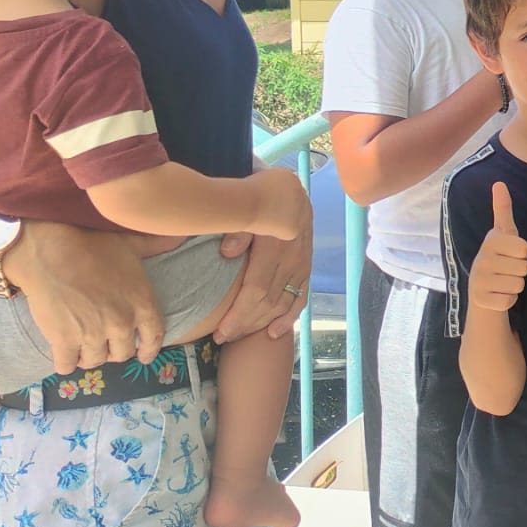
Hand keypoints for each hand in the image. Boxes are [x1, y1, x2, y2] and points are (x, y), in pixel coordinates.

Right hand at [10, 223, 163, 373]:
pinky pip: (67, 366)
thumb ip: (157, 245)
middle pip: (122, 353)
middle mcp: (121, 324)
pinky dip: (66, 361)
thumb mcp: (132, 243)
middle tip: (103, 340)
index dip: (148, 349)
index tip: (142, 355)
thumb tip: (179, 237)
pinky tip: (63, 352)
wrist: (51, 251)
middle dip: (114, 349)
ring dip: (89, 355)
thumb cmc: (93, 244)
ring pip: (95, 361)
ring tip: (82, 344)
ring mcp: (93, 335)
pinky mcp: (64, 342)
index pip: (153, 338)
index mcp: (142, 303)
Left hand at [212, 166, 313, 342]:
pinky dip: (290, 317)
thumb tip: (227, 252)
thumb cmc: (260, 195)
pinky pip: (302, 297)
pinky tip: (275, 332)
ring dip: (261, 323)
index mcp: (275, 245)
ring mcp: (302, 264)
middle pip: (268, 302)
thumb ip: (237, 228)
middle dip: (245, 324)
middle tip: (222, 338)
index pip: (256, 290)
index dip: (239, 314)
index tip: (219, 331)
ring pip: (283, 303)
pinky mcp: (307, 268)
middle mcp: (292, 259)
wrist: (289, 188)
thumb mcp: (246, 202)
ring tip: (240, 336)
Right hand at [469, 182, 526, 312]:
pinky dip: (508, 299)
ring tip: (502, 281)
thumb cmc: (499, 257)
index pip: (525, 249)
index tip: (511, 253)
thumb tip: (499, 182)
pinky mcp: (481, 300)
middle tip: (506, 269)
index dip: (523, 253)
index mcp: (490, 241)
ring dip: (515, 286)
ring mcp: (479, 281)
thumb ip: (503, 208)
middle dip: (520, 271)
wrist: (481, 289)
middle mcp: (481, 259)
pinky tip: (498, 294)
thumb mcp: (503, 233)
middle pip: (524, 268)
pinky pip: (510, 300)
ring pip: (518, 285)